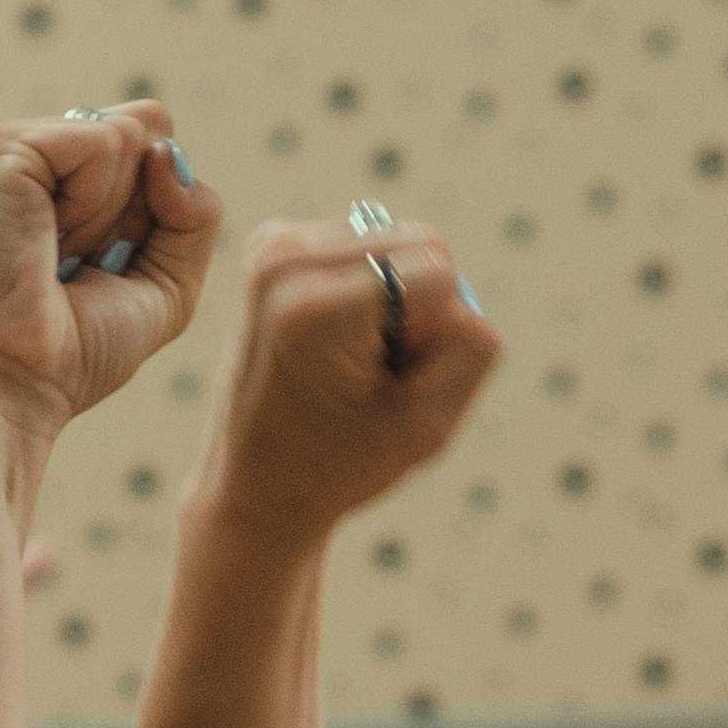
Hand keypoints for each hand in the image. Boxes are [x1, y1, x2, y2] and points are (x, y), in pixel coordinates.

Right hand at [0, 100, 214, 438]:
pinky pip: (103, 141)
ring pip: (129, 132)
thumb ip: (196, 212)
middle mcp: (31, 149)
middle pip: (148, 126)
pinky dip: (94, 202)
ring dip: (111, 212)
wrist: (10, 388)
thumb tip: (166, 149)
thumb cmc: (74, 353)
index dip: (155, 209)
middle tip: (77, 264)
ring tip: (54, 255)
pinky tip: (46, 238)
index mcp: (58, 176)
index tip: (101, 267)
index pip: (153, 142)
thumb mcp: (167, 283)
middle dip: (138, 206)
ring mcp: (7, 141)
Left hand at [196, 200, 503, 537]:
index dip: (432, 333)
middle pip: (423, 242)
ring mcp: (274, 246)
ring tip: (350, 359)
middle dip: (417, 310)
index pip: (439, 271)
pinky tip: (334, 339)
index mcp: (315, 309)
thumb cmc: (341, 464)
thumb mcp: (428, 425)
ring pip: (399, 240)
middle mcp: (285, 261)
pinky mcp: (274, 244)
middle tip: (369, 372)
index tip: (385, 380)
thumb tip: (454, 283)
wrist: (255, 486)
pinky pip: (369, 243)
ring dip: (394, 299)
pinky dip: (368, 288)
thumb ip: (472, 345)